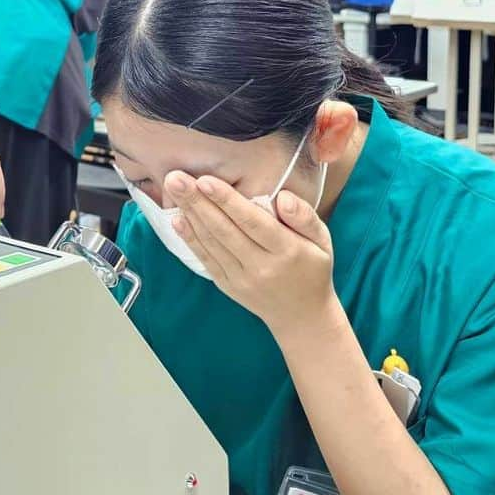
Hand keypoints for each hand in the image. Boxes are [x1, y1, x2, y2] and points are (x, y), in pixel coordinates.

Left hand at [167, 171, 335, 337]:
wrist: (302, 317)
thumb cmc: (312, 268)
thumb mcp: (322, 240)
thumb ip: (304, 216)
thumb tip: (283, 197)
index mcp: (287, 251)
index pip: (253, 223)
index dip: (228, 201)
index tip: (205, 180)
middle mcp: (261, 266)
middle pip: (225, 231)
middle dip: (198, 202)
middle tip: (176, 177)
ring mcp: (242, 279)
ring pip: (212, 243)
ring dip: (189, 214)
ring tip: (173, 189)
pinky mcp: (228, 286)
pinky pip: (207, 260)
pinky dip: (190, 239)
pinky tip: (177, 219)